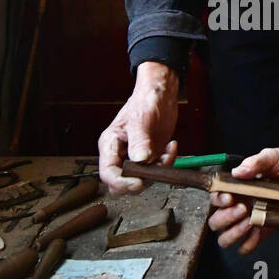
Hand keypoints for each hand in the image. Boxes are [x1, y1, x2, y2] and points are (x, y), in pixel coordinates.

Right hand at [98, 62, 180, 192]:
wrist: (161, 95)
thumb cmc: (145, 101)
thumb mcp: (140, 120)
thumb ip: (139, 141)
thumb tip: (140, 160)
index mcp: (110, 145)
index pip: (108, 173)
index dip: (121, 182)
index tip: (138, 182)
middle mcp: (120, 154)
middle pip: (122, 183)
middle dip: (140, 180)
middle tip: (155, 168)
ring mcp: (135, 158)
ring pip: (141, 180)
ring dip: (157, 171)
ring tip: (167, 152)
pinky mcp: (149, 158)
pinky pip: (156, 172)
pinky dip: (167, 164)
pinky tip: (171, 147)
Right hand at [207, 145, 278, 254]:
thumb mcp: (271, 156)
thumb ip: (255, 162)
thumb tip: (238, 172)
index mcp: (237, 186)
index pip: (215, 198)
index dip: (218, 201)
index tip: (229, 198)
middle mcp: (239, 203)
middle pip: (216, 221)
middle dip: (225, 218)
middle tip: (243, 208)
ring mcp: (250, 218)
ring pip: (226, 237)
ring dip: (233, 233)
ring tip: (249, 221)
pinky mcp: (264, 229)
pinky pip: (247, 245)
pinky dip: (248, 244)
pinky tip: (256, 232)